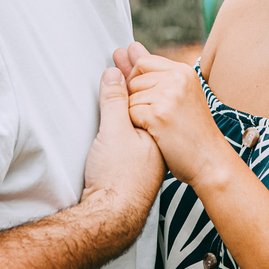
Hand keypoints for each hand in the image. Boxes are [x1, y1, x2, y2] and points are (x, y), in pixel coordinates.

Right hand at [82, 67, 165, 230]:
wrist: (111, 219)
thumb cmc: (117, 179)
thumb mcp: (115, 132)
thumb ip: (115, 101)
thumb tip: (114, 73)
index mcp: (157, 126)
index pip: (147, 90)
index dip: (135, 68)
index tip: (126, 49)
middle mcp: (153, 137)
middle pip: (142, 99)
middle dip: (131, 78)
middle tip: (122, 52)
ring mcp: (142, 152)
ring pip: (134, 115)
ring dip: (124, 96)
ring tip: (116, 73)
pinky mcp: (129, 164)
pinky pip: (127, 130)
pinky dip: (119, 114)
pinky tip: (112, 109)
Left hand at [117, 43, 232, 187]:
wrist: (210, 161)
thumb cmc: (192, 132)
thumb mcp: (179, 95)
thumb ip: (153, 72)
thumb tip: (129, 47)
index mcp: (183, 71)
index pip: (143, 62)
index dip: (136, 81)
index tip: (147, 100)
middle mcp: (177, 78)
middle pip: (133, 80)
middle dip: (136, 100)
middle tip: (158, 118)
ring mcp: (168, 94)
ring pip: (129, 97)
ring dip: (136, 114)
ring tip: (159, 127)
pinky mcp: (159, 113)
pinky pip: (130, 113)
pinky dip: (136, 127)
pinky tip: (155, 134)